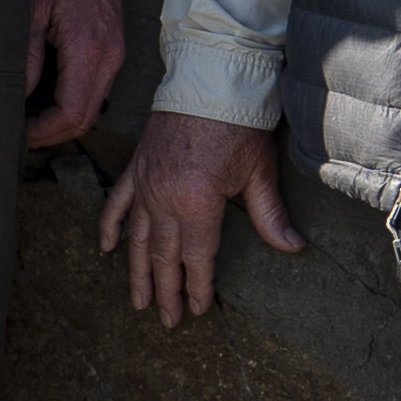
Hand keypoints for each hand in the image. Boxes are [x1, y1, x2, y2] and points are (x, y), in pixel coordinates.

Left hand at [21, 0, 128, 149]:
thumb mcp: (31, 8)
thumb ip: (27, 56)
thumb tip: (18, 97)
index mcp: (89, 50)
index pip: (70, 114)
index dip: (42, 132)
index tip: (15, 133)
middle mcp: (110, 58)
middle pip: (85, 119)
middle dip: (50, 133)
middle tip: (16, 133)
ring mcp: (115, 54)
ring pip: (91, 107)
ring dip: (60, 119)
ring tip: (24, 115)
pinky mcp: (113, 49)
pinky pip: (94, 89)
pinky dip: (69, 101)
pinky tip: (41, 93)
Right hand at [98, 110, 298, 322]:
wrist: (209, 78)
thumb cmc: (238, 124)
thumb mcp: (259, 171)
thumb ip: (270, 215)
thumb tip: (294, 248)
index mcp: (196, 203)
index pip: (196, 257)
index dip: (199, 287)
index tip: (200, 309)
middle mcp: (163, 199)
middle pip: (163, 256)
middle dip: (166, 291)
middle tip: (168, 321)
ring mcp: (145, 184)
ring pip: (137, 239)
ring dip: (137, 272)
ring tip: (138, 301)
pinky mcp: (136, 168)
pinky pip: (117, 203)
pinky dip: (110, 226)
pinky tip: (107, 249)